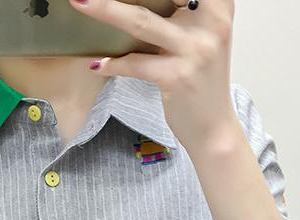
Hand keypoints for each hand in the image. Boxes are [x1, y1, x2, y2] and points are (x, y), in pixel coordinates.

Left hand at [68, 0, 237, 147]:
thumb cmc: (199, 80)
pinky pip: (136, 64)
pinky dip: (113, 64)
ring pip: (141, 22)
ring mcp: (196, 49)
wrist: (214, 127)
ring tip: (81, 3)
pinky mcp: (179, 77)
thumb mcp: (197, 38)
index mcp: (218, 5)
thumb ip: (178, 15)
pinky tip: (97, 65)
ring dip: (105, 10)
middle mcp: (211, 21)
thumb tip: (129, 3)